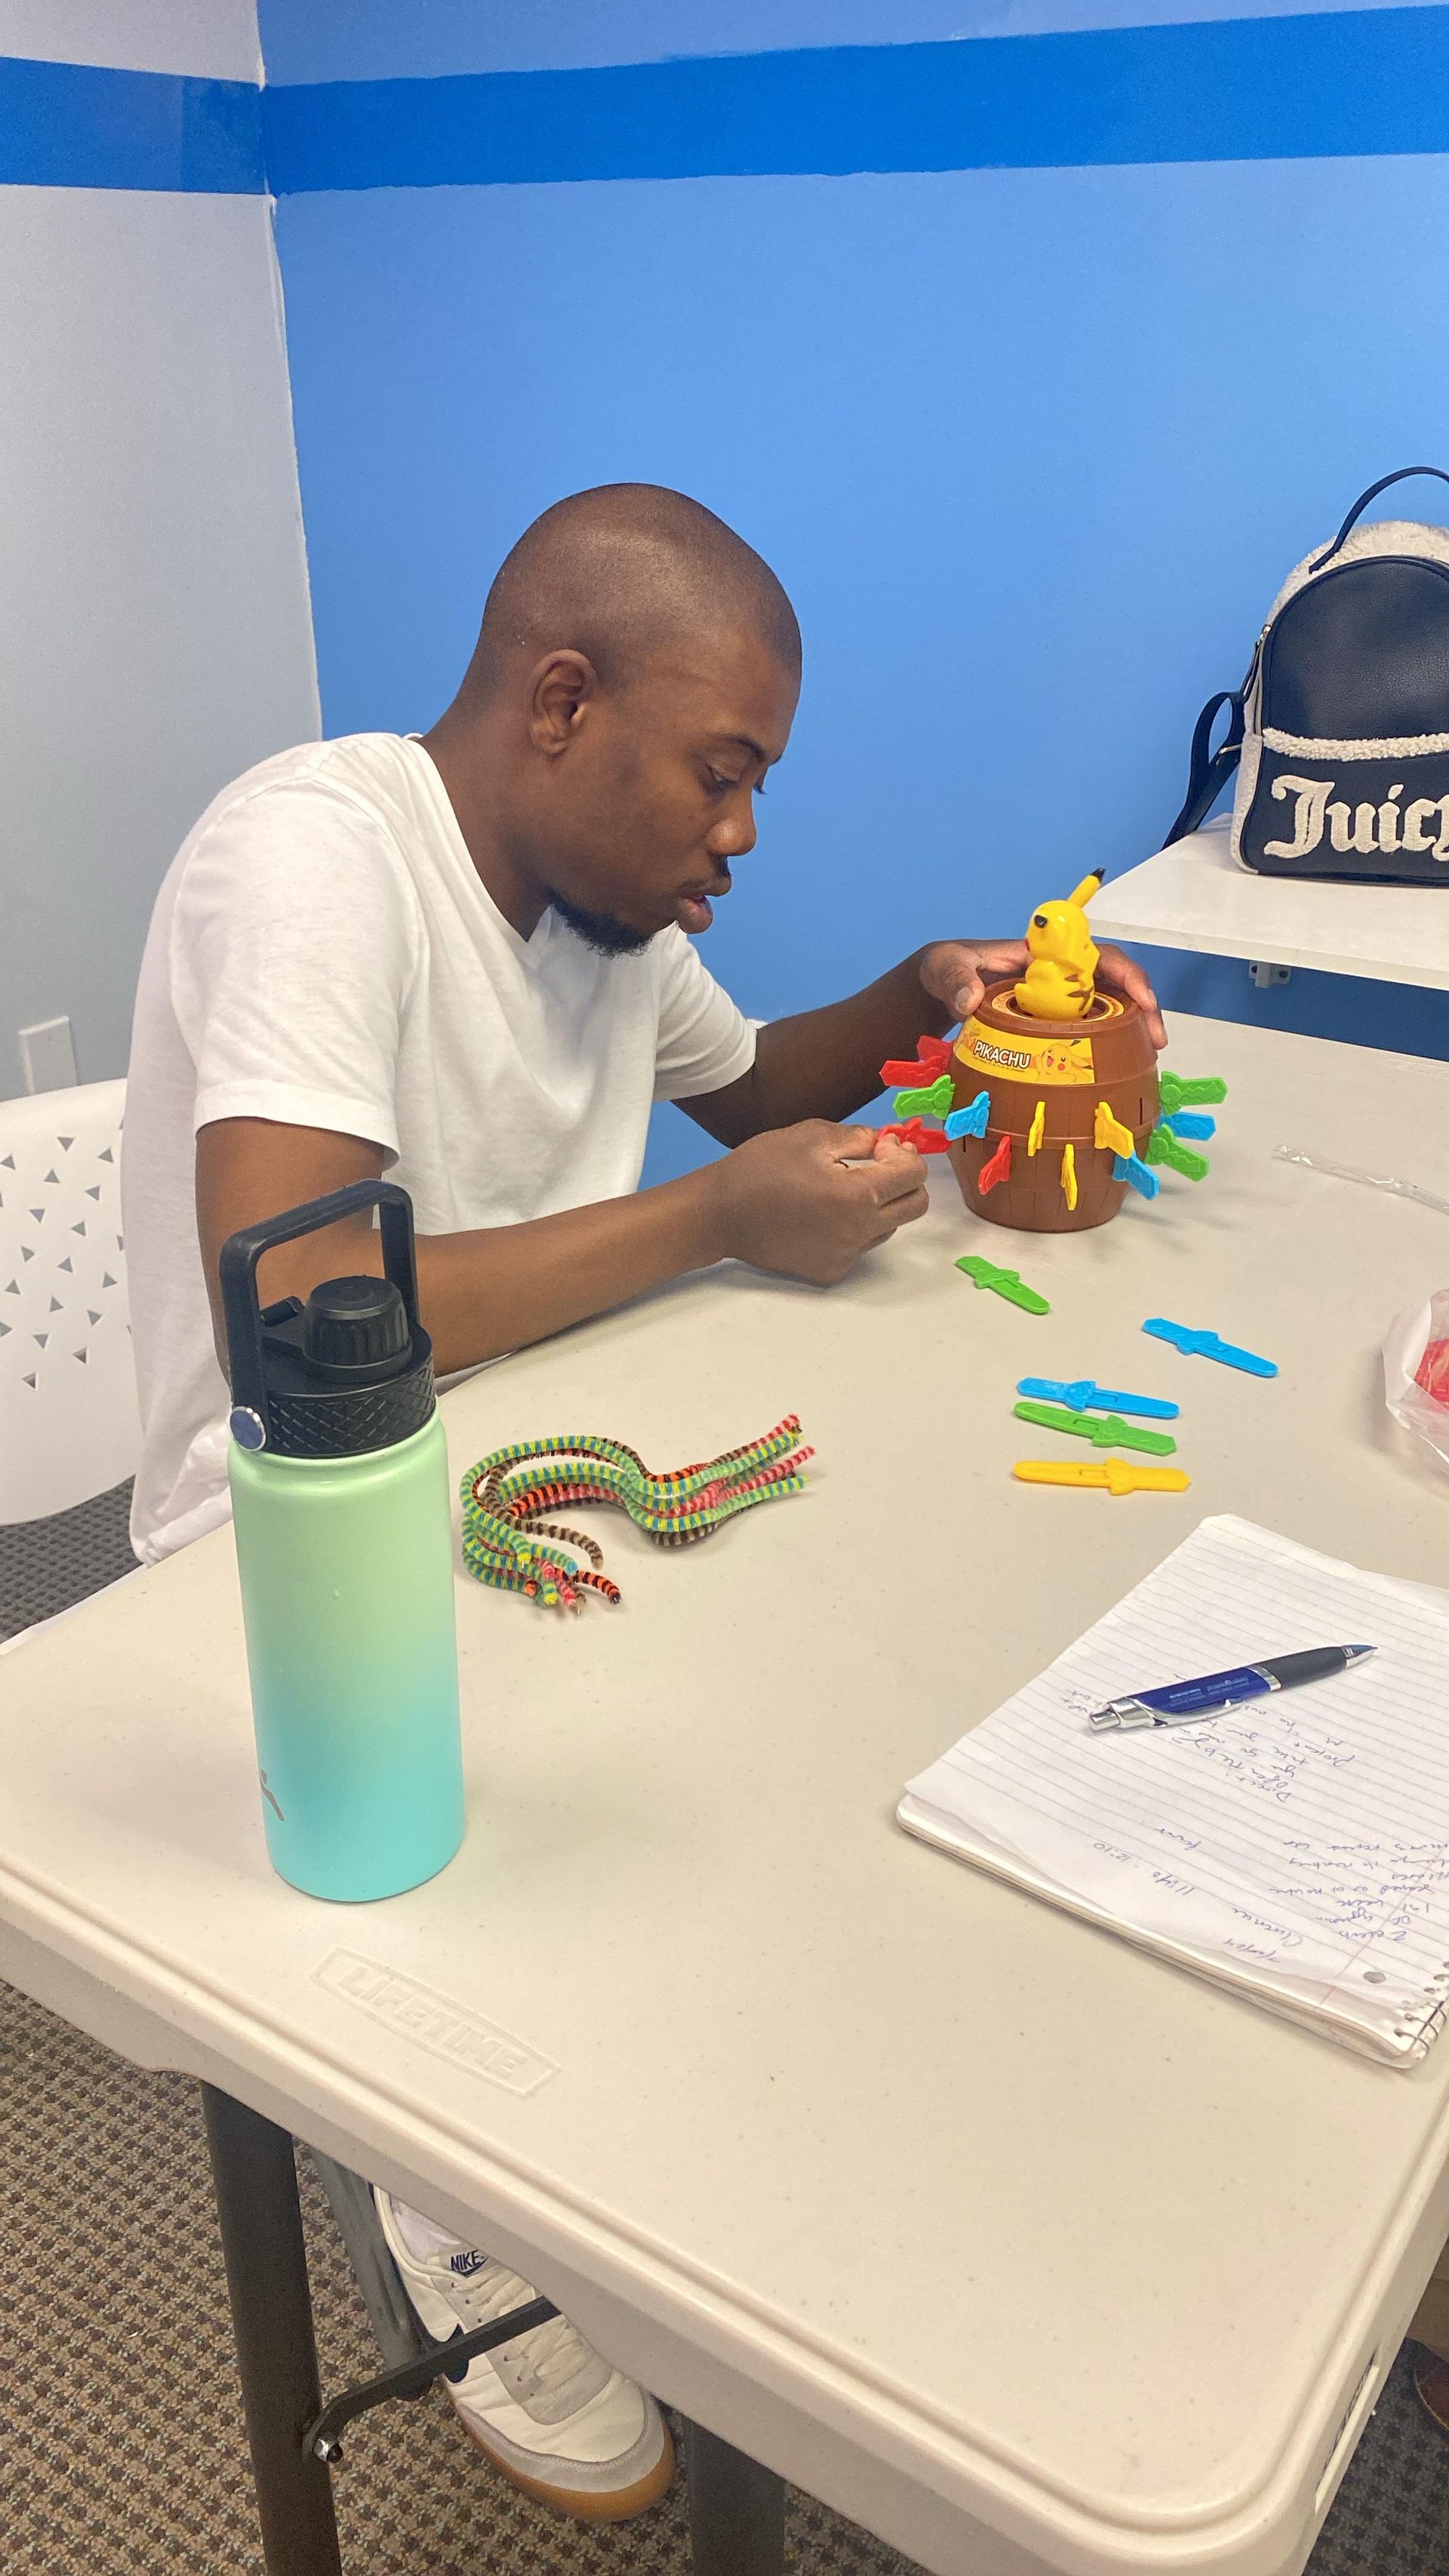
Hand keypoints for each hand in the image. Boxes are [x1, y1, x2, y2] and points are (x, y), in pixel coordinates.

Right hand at [705, 1121, 929, 1285]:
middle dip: (904, 1181)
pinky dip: (854, 1227)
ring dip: (879, 1205)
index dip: (903, 1154)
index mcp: (857, 1196)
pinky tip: (822, 1213)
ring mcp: (845, 1256)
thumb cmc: (760, 1169)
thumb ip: (860, 1137)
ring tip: (839, 1189)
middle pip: (915, 1206)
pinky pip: (860, 1246)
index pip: (914, 1175)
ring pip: (888, 1227)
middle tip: (876, 1165)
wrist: (719, 1214)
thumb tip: (887, 1143)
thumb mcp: (811, 1135)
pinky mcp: (830, 1270)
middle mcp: (858, 1232)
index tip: (880, 1147)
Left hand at [919, 939, 1167, 1049]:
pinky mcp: (1049, 1022)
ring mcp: (1055, 998)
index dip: (1125, 974)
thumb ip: (957, 981)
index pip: (1096, 956)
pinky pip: (1086, 1028)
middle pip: (1114, 983)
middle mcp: (1056, 974)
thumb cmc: (947, 968)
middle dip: (1142, 1007)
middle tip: (1157, 1041)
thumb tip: (972, 1001)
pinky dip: (1106, 1044)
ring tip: (1148, 1056)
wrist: (938, 985)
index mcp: (1041, 954)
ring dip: (1132, 1029)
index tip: (1141, 999)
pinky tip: (1116, 1067)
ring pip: (1107, 1007)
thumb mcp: (946, 969)